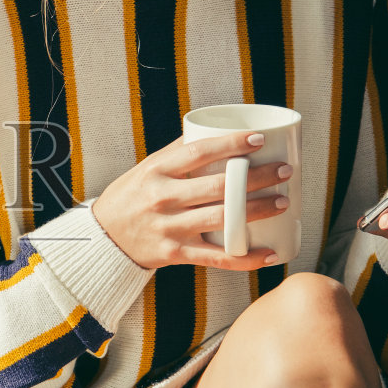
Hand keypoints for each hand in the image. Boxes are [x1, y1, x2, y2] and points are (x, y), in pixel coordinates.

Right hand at [92, 130, 291, 270]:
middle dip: (257, 178)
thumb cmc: (131, 197)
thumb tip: (218, 129)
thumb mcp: (148, 168)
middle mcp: (162, 198)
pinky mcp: (174, 254)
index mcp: (156, 170)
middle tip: (284, 171)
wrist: (103, 238)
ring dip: (257, 211)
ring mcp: (169, 228)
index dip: (231, 144)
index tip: (258, 139)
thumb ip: (179, 152)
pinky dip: (245, 258)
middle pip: (218, 187)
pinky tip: (268, 253)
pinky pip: (216, 258)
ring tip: (282, 202)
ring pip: (222, 220)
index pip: (199, 152)